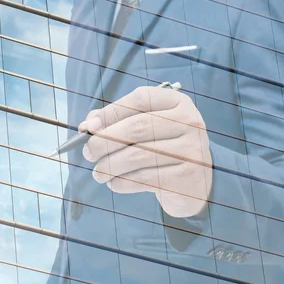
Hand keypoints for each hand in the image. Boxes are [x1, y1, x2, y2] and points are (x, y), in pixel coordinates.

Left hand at [80, 86, 212, 217]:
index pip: (140, 99)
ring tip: (98, 173)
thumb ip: (118, 121)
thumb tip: (87, 126)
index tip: (89, 127)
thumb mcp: (148, 129)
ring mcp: (191, 149)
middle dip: (104, 141)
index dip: (111, 111)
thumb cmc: (163, 149)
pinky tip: (114, 183)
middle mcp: (189, 122)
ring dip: (109, 165)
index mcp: (178, 102)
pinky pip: (144, 178)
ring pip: (138, 155)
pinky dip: (122, 182)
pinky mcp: (187, 177)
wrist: (196, 184)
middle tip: (88, 153)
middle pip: (137, 127)